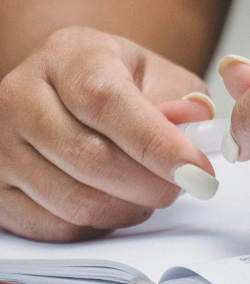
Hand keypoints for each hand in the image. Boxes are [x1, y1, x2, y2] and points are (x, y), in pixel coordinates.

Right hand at [0, 26, 217, 241]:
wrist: (67, 94)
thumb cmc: (119, 84)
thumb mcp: (158, 73)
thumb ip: (180, 97)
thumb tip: (192, 121)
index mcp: (67, 55)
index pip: (105, 101)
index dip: (155, 144)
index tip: (196, 171)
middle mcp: (22, 95)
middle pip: (91, 159)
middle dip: (152, 185)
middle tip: (184, 186)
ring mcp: (1, 145)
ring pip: (76, 202)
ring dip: (130, 208)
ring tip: (151, 191)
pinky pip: (57, 228)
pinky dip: (100, 227)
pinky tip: (118, 204)